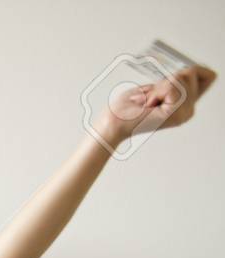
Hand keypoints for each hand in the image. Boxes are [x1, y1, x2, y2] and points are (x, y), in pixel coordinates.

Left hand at [101, 64, 215, 141]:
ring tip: (148, 101)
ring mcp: (184, 114)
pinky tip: (148, 105)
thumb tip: (193, 70)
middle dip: (167, 79)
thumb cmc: (127, 107)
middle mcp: (189, 111)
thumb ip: (177, 81)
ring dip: (159, 86)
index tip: (164, 85)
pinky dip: (156, 91)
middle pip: (191, 73)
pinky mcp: (175, 114)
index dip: (190, 71)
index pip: (208, 76)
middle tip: (150, 96)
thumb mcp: (156, 88)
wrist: (112, 123)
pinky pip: (173, 87)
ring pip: (182, 78)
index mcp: (187, 105)